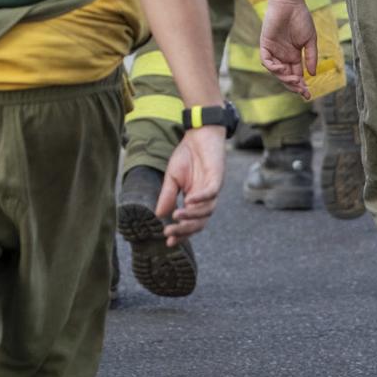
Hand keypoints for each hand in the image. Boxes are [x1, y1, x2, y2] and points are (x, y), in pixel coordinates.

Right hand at [157, 126, 225, 245]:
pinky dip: (201, 198)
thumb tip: (159, 215)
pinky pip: (212, 192)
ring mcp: (212, 189)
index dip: (180, 233)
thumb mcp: (172, 178)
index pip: (190, 223)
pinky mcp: (217, 177)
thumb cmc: (187, 155)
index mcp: (194, 200)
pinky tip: (189, 201)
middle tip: (170, 232)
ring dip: (192, 215)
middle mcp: (205, 198)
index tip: (168, 242)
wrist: (199, 134)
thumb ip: (167, 196)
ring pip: (207, 210)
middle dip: (185, 229)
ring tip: (177, 216)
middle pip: (200, 222)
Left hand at [258, 0, 318, 99]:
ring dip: (285, 79)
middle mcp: (283, 56)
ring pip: (276, 72)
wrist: (290, 4)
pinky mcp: (265, 45)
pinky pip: (266, 61)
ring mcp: (274, 51)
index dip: (301, 86)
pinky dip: (272, 67)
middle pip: (286, 77)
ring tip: (295, 81)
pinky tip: (281, 70)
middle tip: (302, 91)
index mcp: (294, 56)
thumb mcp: (309, 40)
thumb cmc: (301, 19)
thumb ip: (310, 57)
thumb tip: (312, 74)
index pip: (296, 75)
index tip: (308, 95)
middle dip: (293, 86)